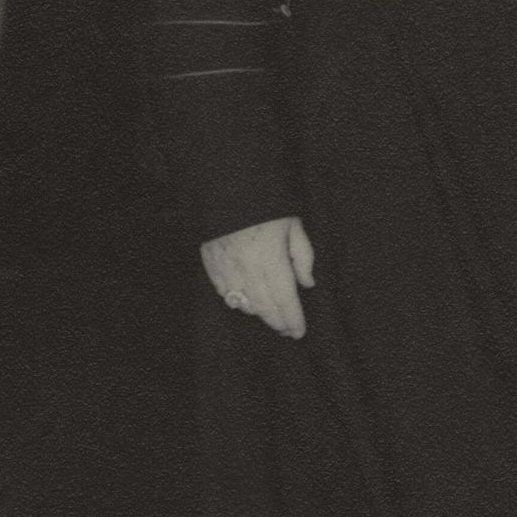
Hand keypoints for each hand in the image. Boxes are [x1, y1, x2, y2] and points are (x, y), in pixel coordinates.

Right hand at [201, 217, 316, 338]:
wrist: (227, 184)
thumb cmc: (267, 205)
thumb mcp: (293, 224)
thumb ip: (303, 255)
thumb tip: (307, 283)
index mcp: (271, 257)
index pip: (284, 299)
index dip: (292, 319)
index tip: (298, 332)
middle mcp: (247, 267)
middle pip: (264, 306)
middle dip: (277, 321)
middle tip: (286, 329)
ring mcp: (226, 266)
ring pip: (242, 303)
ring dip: (257, 313)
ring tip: (269, 315)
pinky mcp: (209, 261)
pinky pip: (222, 291)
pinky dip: (235, 300)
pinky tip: (245, 302)